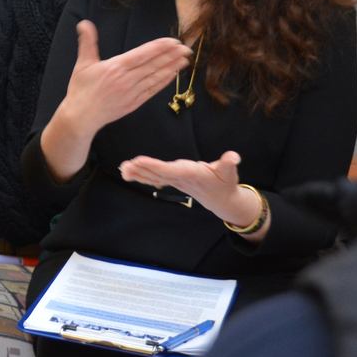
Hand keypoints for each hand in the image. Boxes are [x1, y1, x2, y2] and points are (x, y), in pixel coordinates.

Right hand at [41, 22, 191, 179]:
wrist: (81, 117)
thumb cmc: (80, 90)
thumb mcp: (82, 64)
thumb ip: (87, 42)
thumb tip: (84, 22)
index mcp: (115, 67)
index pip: (142, 54)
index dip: (159, 47)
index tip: (173, 41)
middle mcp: (127, 79)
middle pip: (153, 65)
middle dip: (171, 56)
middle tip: (187, 48)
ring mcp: (132, 92)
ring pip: (155, 77)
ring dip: (171, 68)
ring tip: (185, 60)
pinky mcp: (134, 103)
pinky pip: (152, 90)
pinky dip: (163, 82)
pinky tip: (173, 75)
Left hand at [119, 151, 267, 239]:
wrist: (221, 199)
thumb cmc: (225, 182)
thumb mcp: (229, 172)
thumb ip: (229, 163)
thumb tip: (234, 157)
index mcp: (189, 173)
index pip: (168, 169)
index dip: (153, 165)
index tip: (139, 160)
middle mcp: (179, 177)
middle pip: (156, 174)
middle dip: (140, 170)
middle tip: (124, 166)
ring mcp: (174, 180)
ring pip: (152, 177)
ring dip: (137, 173)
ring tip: (122, 169)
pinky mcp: (172, 180)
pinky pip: (153, 178)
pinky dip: (140, 175)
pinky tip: (127, 173)